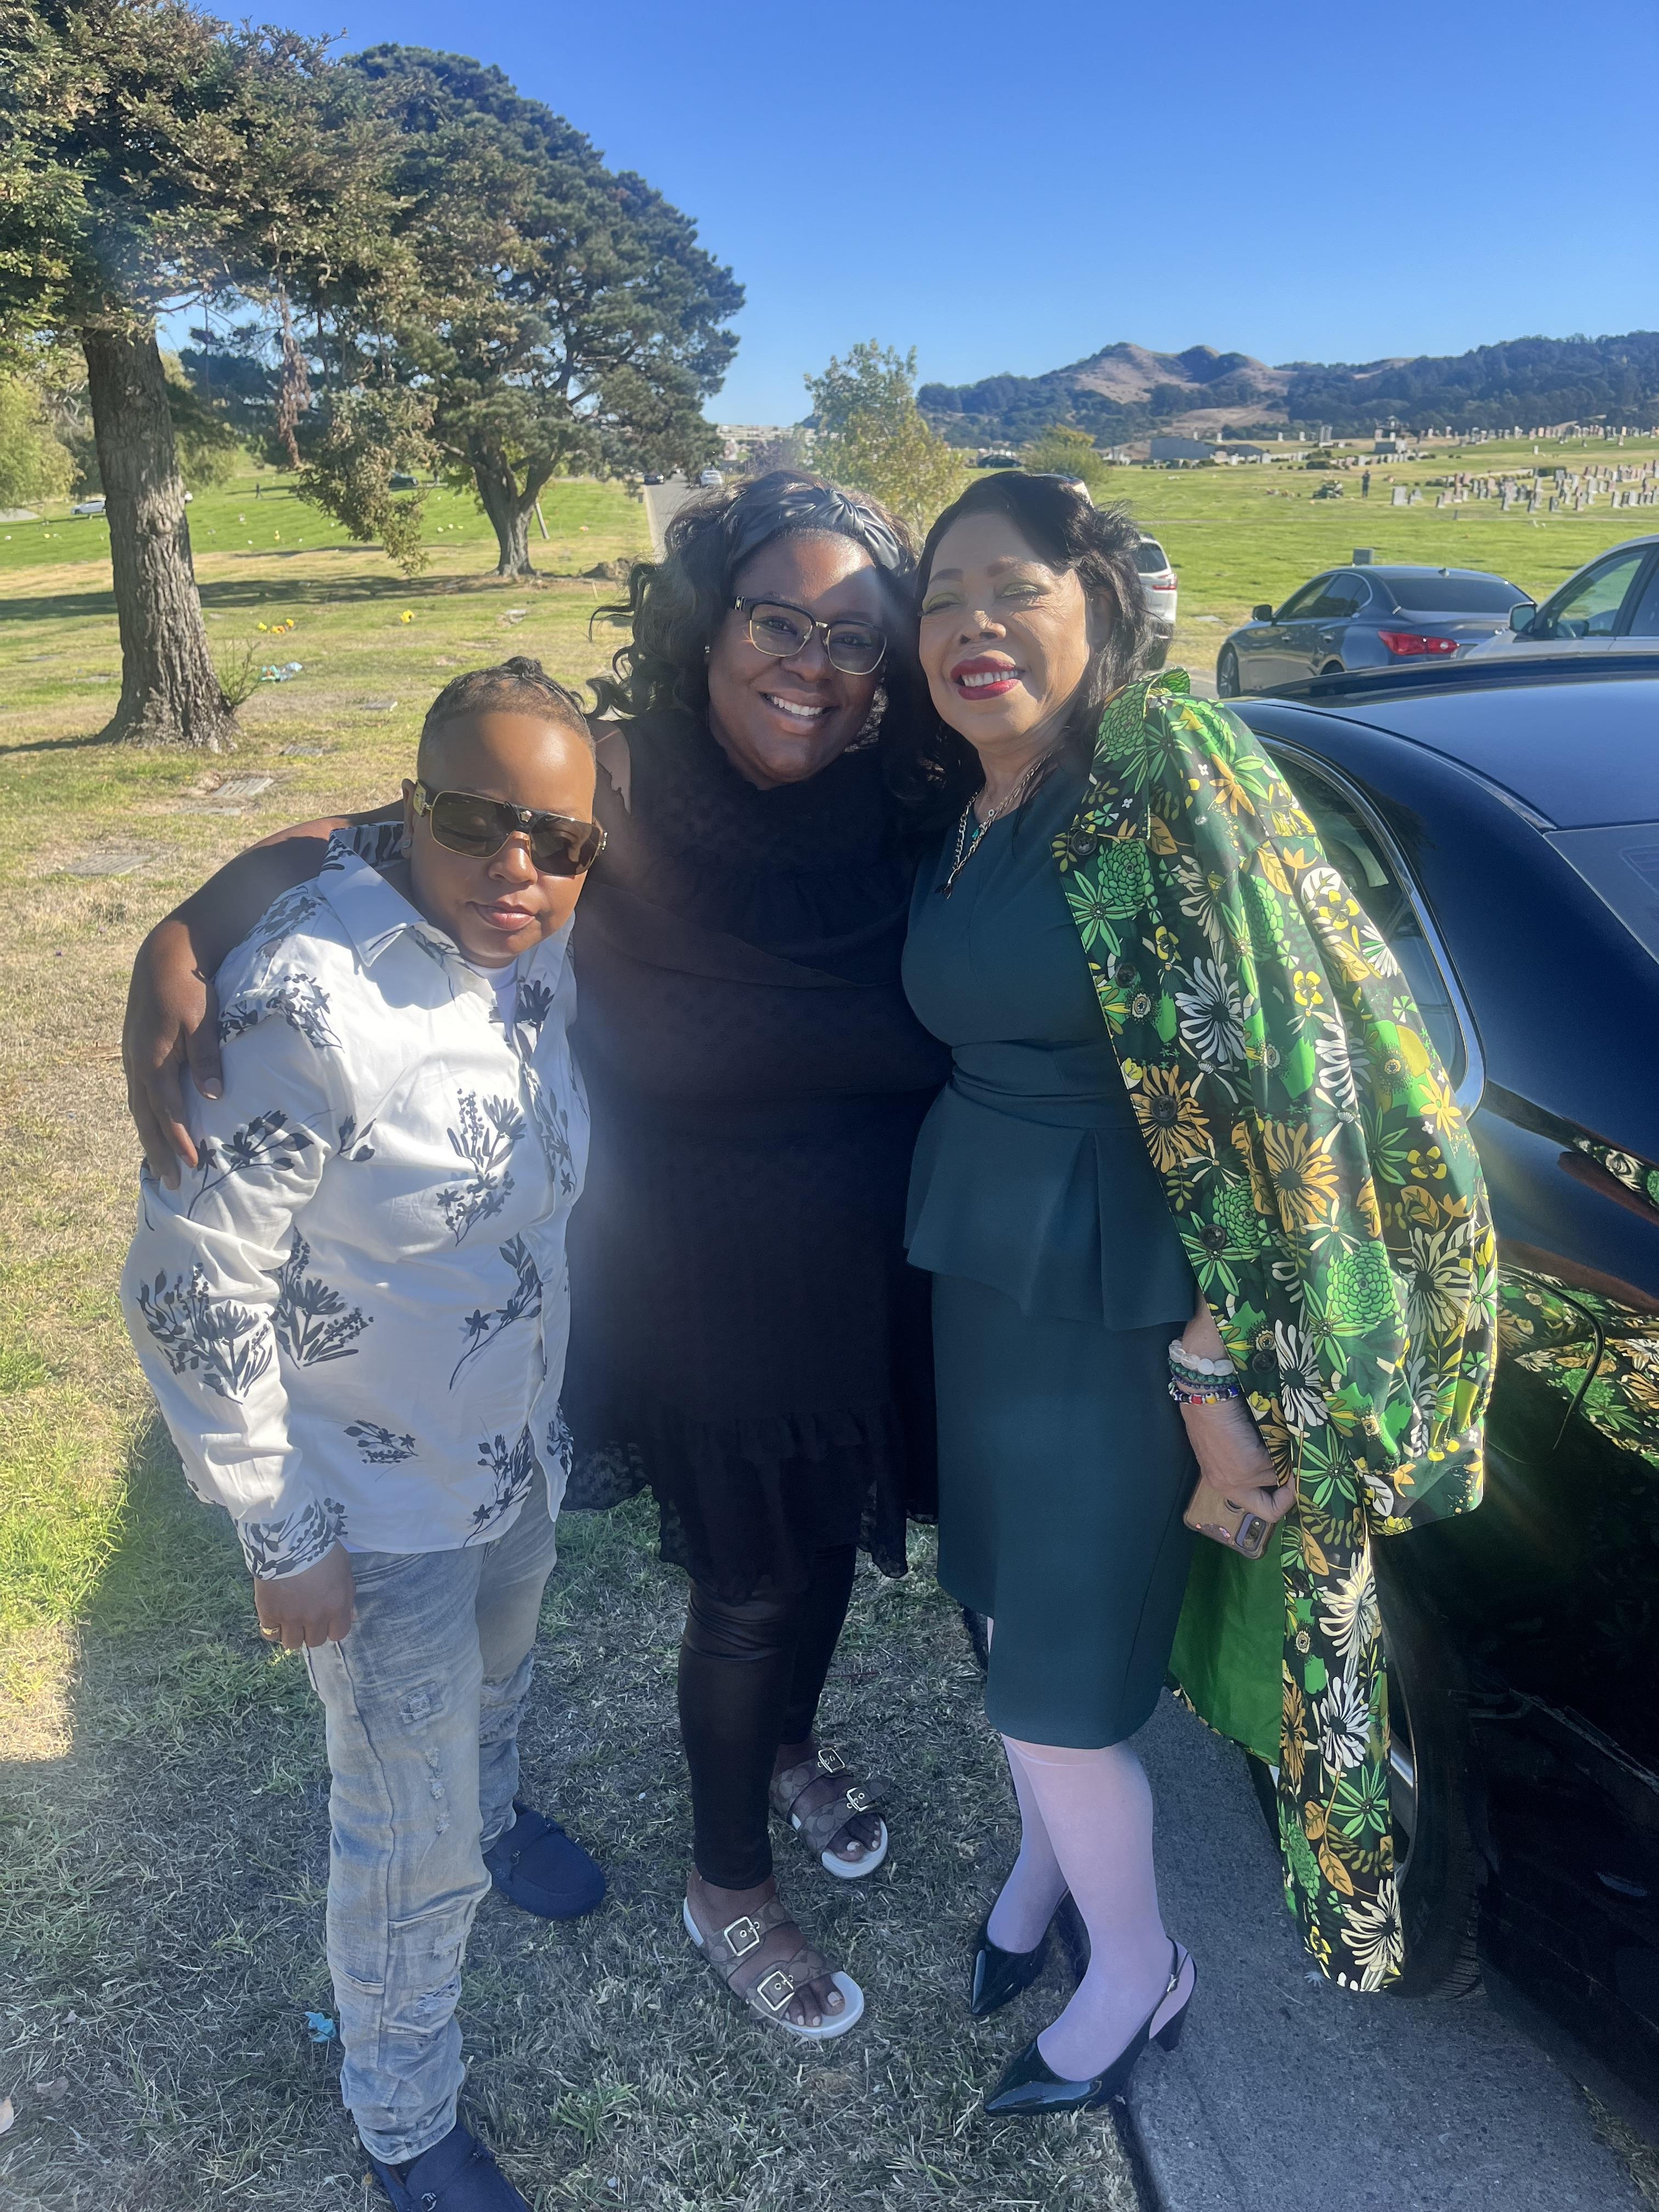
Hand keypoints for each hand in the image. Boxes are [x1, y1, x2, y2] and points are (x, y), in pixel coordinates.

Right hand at [123, 917, 221, 1184]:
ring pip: (138, 1108)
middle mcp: (137, 1063)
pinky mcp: (135, 1053)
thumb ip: (207, 1058)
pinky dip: (146, 1116)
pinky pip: (138, 1094)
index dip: (180, 1139)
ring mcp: (132, 1058)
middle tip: (171, 1183)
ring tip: (161, 1167)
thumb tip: (211, 1098)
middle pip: (146, 1117)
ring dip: (150, 1139)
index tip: (195, 1164)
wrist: (163, 956)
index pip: (167, 1110)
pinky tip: (154, 1129)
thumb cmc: (190, 986)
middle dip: (159, 1151)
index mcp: (154, 1059)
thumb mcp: (204, 1019)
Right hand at [253, 1546, 353, 1649]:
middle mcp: (315, 1617)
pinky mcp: (269, 1613)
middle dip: (312, 1631)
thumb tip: (351, 1616)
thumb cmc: (321, 1551)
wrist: (289, 1541)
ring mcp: (290, 1618)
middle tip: (307, 1616)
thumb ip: (348, 1595)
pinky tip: (275, 1617)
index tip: (326, 1619)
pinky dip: (273, 1628)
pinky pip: (270, 1634)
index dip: (332, 1628)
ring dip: (293, 1634)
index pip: (338, 1635)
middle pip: (315, 1641)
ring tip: (290, 1620)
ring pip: (292, 1643)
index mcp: (336, 1607)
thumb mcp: (344, 1569)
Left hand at [1177, 1392, 1296, 1525]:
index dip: (1280, 1501)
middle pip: (1272, 1510)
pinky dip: (1286, 1451)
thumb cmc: (1216, 1414)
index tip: (1290, 1483)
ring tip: (1286, 1444)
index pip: (1260, 1509)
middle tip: (1297, 1470)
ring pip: (1279, 1481)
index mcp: (1222, 1484)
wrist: (1207, 1396)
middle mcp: (1229, 1488)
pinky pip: (1280, 1465)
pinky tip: (1283, 1433)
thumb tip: (1286, 1471)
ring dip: (1286, 1464)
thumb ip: (1251, 1465)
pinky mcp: (1250, 1466)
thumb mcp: (1231, 1448)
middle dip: (1290, 1493)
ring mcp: (1240, 1479)